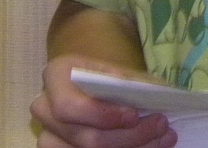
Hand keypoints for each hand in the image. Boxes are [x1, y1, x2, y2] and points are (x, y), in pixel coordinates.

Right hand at [31, 55, 176, 147]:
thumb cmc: (100, 74)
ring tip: (163, 137)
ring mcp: (50, 137)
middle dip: (129, 136)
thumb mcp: (111, 67)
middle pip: (86, 139)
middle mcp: (45, 109)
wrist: (85, 85)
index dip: (101, 115)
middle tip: (161, 125)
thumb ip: (125, 80)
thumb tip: (146, 95)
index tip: (133, 114)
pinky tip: (151, 146)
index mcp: (54, 77)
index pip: (68, 106)